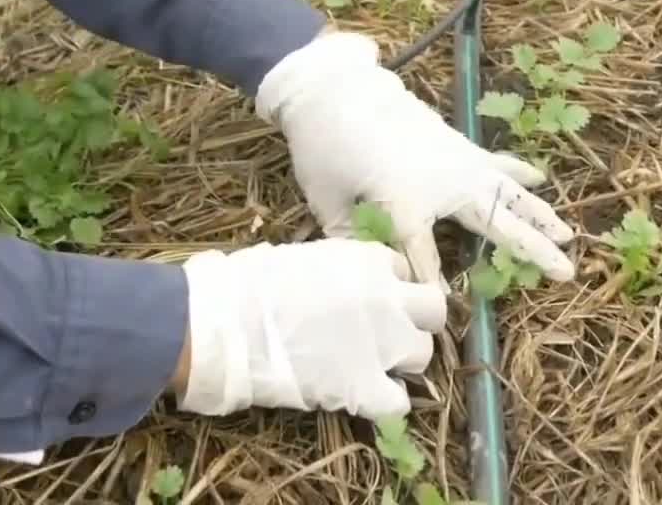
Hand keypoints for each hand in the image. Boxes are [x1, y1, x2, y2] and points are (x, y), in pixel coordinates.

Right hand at [176, 239, 445, 419]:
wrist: (228, 323)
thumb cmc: (251, 283)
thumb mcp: (305, 257)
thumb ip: (338, 269)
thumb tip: (338, 283)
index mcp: (370, 261)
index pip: (402, 271)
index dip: (388, 287)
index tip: (369, 300)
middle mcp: (389, 299)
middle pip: (433, 310)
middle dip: (414, 322)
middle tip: (387, 334)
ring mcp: (383, 345)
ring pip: (423, 355)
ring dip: (402, 361)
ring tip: (371, 367)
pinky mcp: (366, 387)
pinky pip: (400, 402)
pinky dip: (387, 403)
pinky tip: (365, 398)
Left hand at [255, 31, 574, 289]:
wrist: (337, 90)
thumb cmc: (326, 148)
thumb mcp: (329, 201)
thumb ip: (353, 240)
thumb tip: (375, 270)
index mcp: (407, 202)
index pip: (424, 258)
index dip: (431, 285)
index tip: (441, 310)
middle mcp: (445, 182)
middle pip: (496, 223)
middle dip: (531, 250)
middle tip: (565, 273)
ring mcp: (457, 161)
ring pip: (509, 193)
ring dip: (540, 215)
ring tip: (570, 236)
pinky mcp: (458, 145)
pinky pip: (496, 163)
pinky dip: (519, 171)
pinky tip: (540, 178)